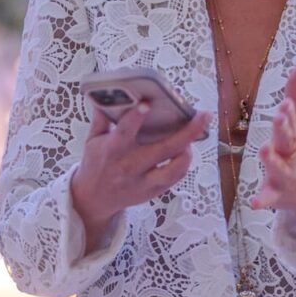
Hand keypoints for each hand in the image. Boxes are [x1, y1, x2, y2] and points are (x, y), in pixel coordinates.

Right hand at [70, 100, 210, 250]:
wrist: (94, 199)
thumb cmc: (95, 165)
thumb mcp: (92, 141)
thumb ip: (101, 120)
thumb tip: (104, 97)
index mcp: (113, 150)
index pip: (125, 132)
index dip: (136, 117)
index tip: (147, 103)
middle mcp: (130, 166)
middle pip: (163, 149)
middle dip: (187, 132)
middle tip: (203, 116)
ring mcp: (143, 181)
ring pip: (174, 169)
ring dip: (188, 152)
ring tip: (196, 134)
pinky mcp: (152, 191)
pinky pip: (175, 178)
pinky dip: (184, 164)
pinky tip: (187, 150)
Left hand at [249, 66, 295, 246]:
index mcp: (294, 135)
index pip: (291, 120)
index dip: (288, 111)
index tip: (285, 102)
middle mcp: (291, 153)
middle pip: (287, 139)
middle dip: (283, 128)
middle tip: (278, 116)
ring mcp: (285, 175)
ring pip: (278, 168)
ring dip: (273, 160)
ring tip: (265, 150)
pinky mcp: (277, 195)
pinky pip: (269, 198)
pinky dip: (262, 200)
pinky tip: (254, 202)